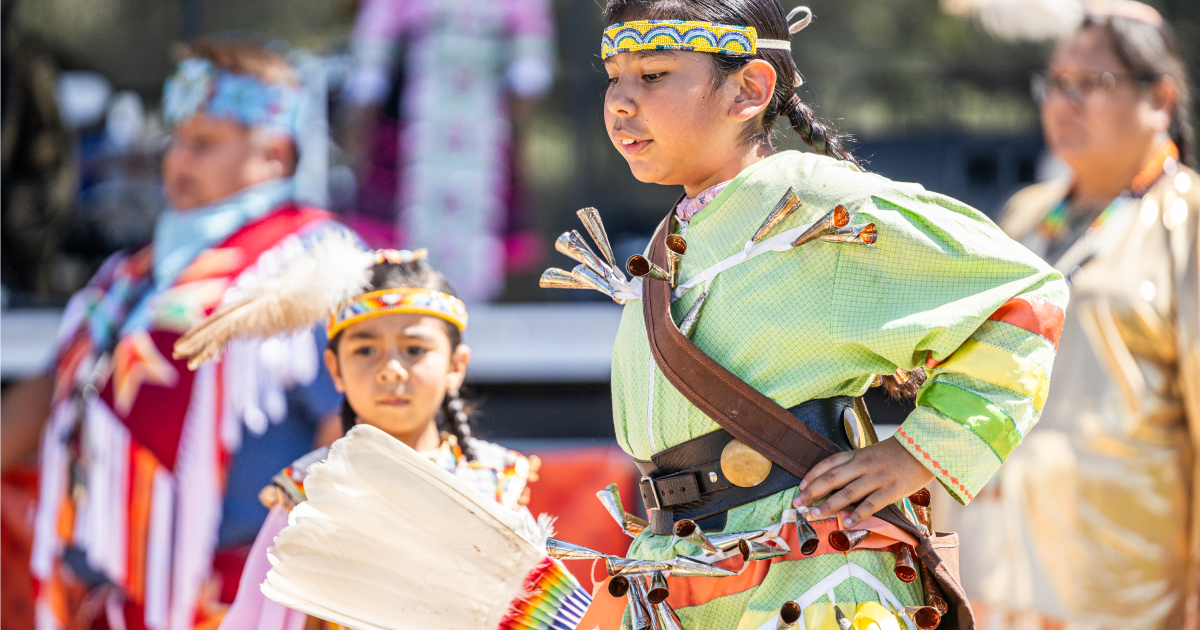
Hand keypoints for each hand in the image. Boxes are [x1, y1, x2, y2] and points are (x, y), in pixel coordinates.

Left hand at [791, 436, 933, 527]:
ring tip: (814, 515)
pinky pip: (870, 504)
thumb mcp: (871, 453)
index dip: (812, 475)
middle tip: (797, 504)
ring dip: (828, 506)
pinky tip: (846, 523)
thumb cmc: (897, 453)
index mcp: (857, 455)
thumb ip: (855, 465)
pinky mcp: (890, 491)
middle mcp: (863, 466)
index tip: (801, 487)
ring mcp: (876, 479)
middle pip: (831, 479)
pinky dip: (857, 515)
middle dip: (812, 493)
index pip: (829, 464)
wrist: (924, 449)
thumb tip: (836, 480)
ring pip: (847, 493)